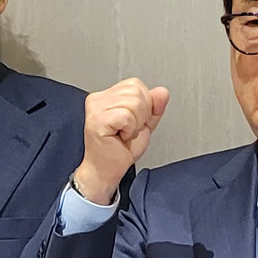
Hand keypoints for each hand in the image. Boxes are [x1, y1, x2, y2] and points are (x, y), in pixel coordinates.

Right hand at [73, 77, 168, 203]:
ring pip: (133, 103)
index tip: (131, 124)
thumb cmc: (118, 152)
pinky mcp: (97, 120)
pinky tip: (120, 137)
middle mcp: (98, 99)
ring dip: (135, 124)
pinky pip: (127, 116)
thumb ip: (154, 107)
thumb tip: (162, 92)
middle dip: (141, 115)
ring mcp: (95, 108)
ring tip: (123, 134)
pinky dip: (130, 129)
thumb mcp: (143, 125)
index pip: (136, 85)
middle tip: (127, 131)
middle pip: (136, 92)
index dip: (143, 106)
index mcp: (106, 96)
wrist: (106, 172)